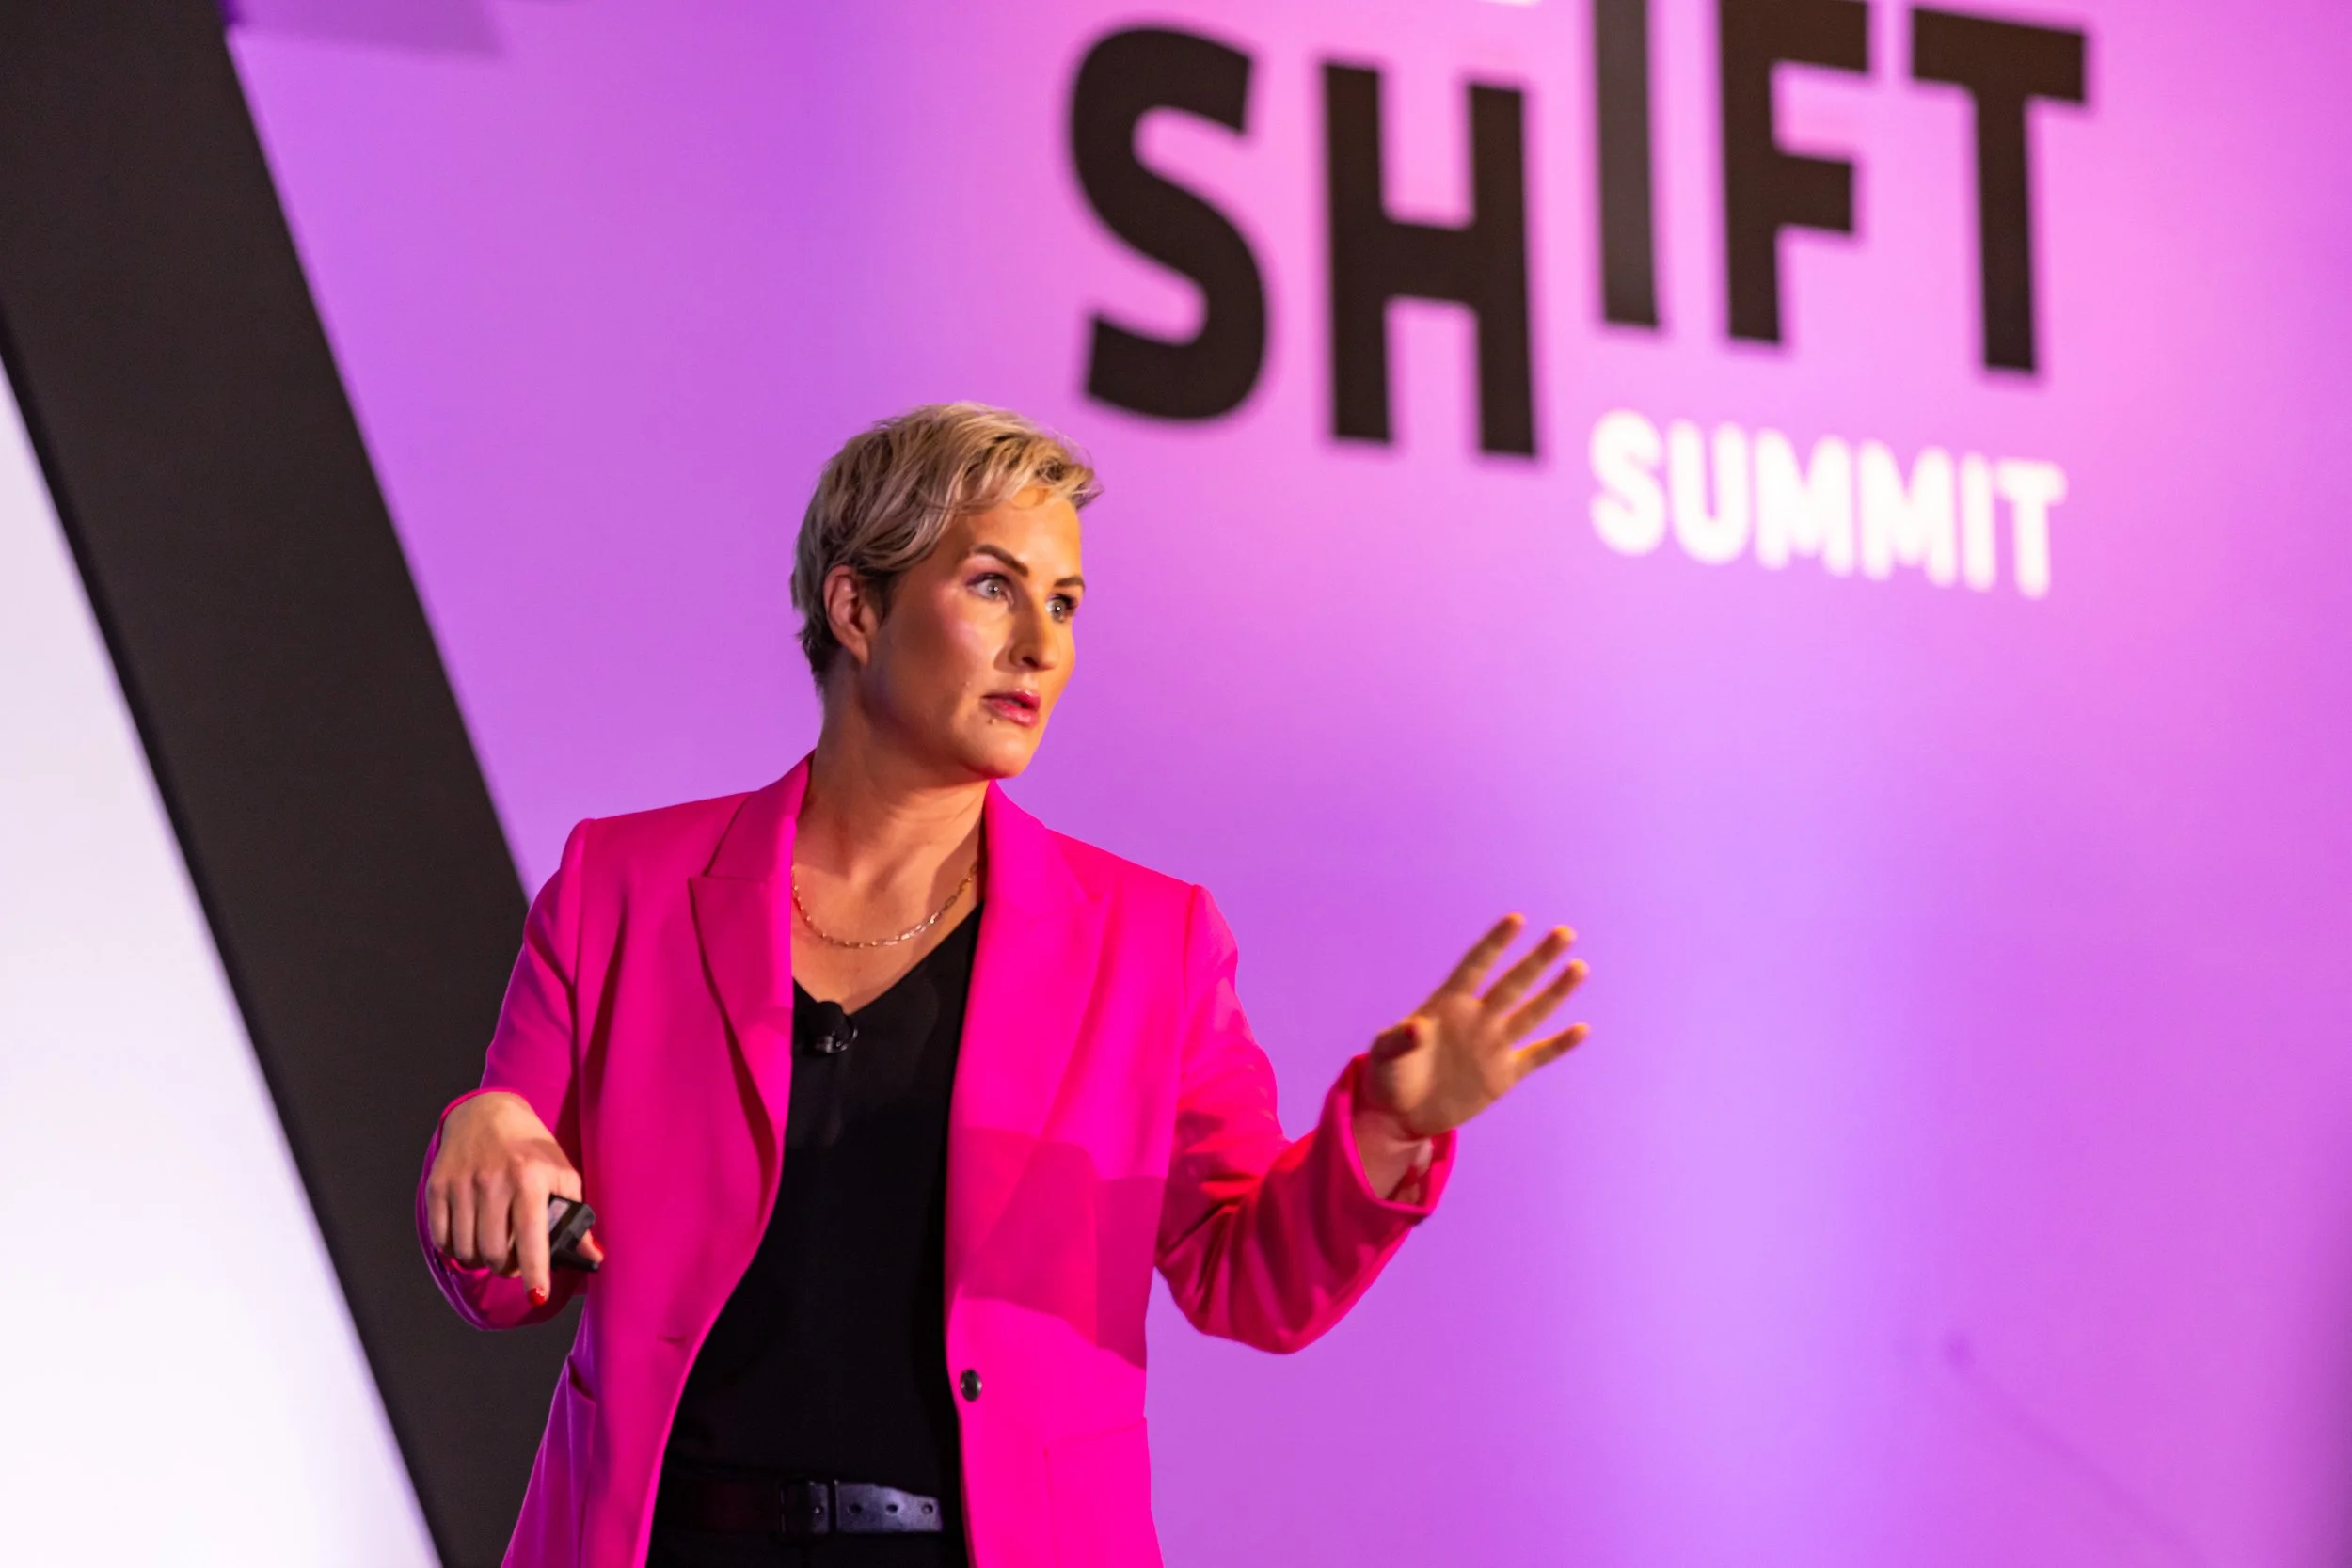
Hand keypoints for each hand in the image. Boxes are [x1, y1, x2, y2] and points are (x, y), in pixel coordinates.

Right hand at [424, 1090, 601, 1302]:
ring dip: (482, 1261)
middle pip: (494, 1252)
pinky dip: (456, 1249)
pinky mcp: (438, 1186)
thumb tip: (592, 1257)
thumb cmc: (530, 1149)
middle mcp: (493, 1181)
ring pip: (467, 1250)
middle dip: (506, 1268)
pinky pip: (442, 1239)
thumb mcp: (562, 1174)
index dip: (534, 1271)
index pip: (531, 1236)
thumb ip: (575, 1217)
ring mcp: (462, 1184)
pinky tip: (471, 1239)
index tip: (537, 1296)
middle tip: (514, 1262)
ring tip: (494, 1249)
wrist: (488, 1114)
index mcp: (529, 1178)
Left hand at [1361, 914, 1589, 1142]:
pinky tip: (1581, 1029)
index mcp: (1447, 1004)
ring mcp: (1493, 1045)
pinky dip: (1558, 1045)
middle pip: (1513, 983)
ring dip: (1555, 992)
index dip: (1494, 944)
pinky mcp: (1503, 1075)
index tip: (1517, 919)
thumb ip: (1398, 1039)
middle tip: (1565, 933)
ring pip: (1531, 1013)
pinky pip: (1536, 1056)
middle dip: (1538, 959)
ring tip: (1578, 967)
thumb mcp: (1384, 1055)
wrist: (1402, 1113)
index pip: (1476, 966)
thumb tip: (1418, 1028)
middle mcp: (1477, 1018)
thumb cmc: (1388, 1074)